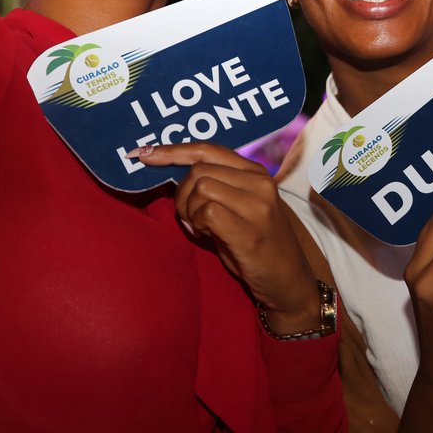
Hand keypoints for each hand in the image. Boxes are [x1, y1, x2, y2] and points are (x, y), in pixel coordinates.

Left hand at [131, 142, 320, 334]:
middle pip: (198, 170)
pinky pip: (206, 212)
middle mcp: (260, 183)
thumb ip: (216, 187)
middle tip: (190, 218)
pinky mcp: (250, 231)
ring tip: (201, 228)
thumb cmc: (257, 246)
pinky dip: (197, 224)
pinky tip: (207, 235)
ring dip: (189, 210)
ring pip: (200, 188)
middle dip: (182, 195)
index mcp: (256, 173)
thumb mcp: (240, 208)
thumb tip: (174, 176)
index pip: (207, 149)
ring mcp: (258, 206)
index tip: (144, 154)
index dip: (172, 150)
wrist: (289, 282)